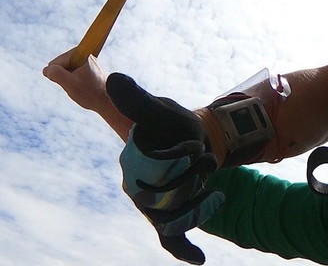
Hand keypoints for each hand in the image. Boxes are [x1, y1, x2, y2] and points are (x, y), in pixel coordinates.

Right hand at [43, 51, 131, 140]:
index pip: (56, 63)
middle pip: (60, 66)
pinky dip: (72, 82)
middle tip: (77, 85)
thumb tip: (46, 69)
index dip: (60, 76)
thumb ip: (56, 74)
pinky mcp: (86, 68)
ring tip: (80, 87)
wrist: (107, 101)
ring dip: (68, 81)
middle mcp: (83, 54)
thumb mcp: (69, 84)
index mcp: (81, 53)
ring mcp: (85, 61)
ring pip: (64, 71)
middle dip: (64, 77)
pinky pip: (70, 74)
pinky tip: (81, 87)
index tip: (75, 81)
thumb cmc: (90, 92)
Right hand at [107, 73, 225, 264]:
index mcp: (131, 164)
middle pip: (165, 198)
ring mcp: (152, 206)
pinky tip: (199, 259)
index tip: (194, 146)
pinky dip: (184, 249)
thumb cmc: (173, 124)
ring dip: (199, 202)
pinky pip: (170, 239)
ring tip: (213, 183)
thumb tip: (114, 79)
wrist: (193, 140)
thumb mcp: (161, 111)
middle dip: (192, 179)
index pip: (153, 170)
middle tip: (206, 158)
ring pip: (174, 218)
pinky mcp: (167, 218)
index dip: (178, 158)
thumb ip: (138, 101)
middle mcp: (136, 189)